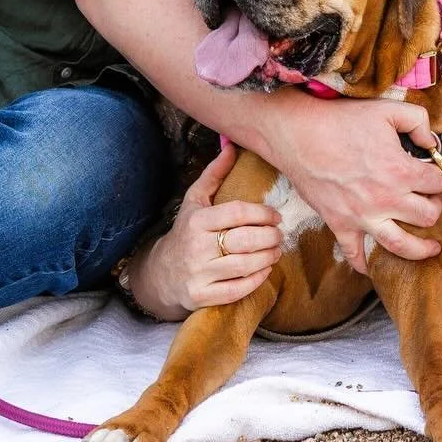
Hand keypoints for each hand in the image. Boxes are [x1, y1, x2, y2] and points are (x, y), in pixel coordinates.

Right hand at [126, 142, 282, 318]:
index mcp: (197, 220)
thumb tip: (231, 143)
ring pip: (244, 266)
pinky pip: (237, 290)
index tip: (276, 215)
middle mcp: (196, 247)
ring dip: (268, 257)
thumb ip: (215, 173)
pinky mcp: (202, 297)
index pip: (237, 213)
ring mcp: (199, 274)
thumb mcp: (195, 199)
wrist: (162, 273)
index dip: (263, 213)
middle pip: (244, 241)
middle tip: (280, 234)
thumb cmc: (186, 231)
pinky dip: (257, 280)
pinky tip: (265, 270)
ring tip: (277, 250)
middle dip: (270, 236)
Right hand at [262, 94, 441, 273]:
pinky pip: (356, 255)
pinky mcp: (340, 225)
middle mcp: (386, 199)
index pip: (436, 182)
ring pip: (402, 245)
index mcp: (400, 170)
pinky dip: (366, 264)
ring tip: (430, 248)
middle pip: (427, 216)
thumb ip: (418, 120)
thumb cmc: (340, 120)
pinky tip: (374, 265)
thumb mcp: (386, 109)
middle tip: (430, 202)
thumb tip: (432, 141)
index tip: (433, 175)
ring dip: (421, 249)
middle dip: (434, 208)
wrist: (299, 134)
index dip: (438, 176)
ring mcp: (363, 216)